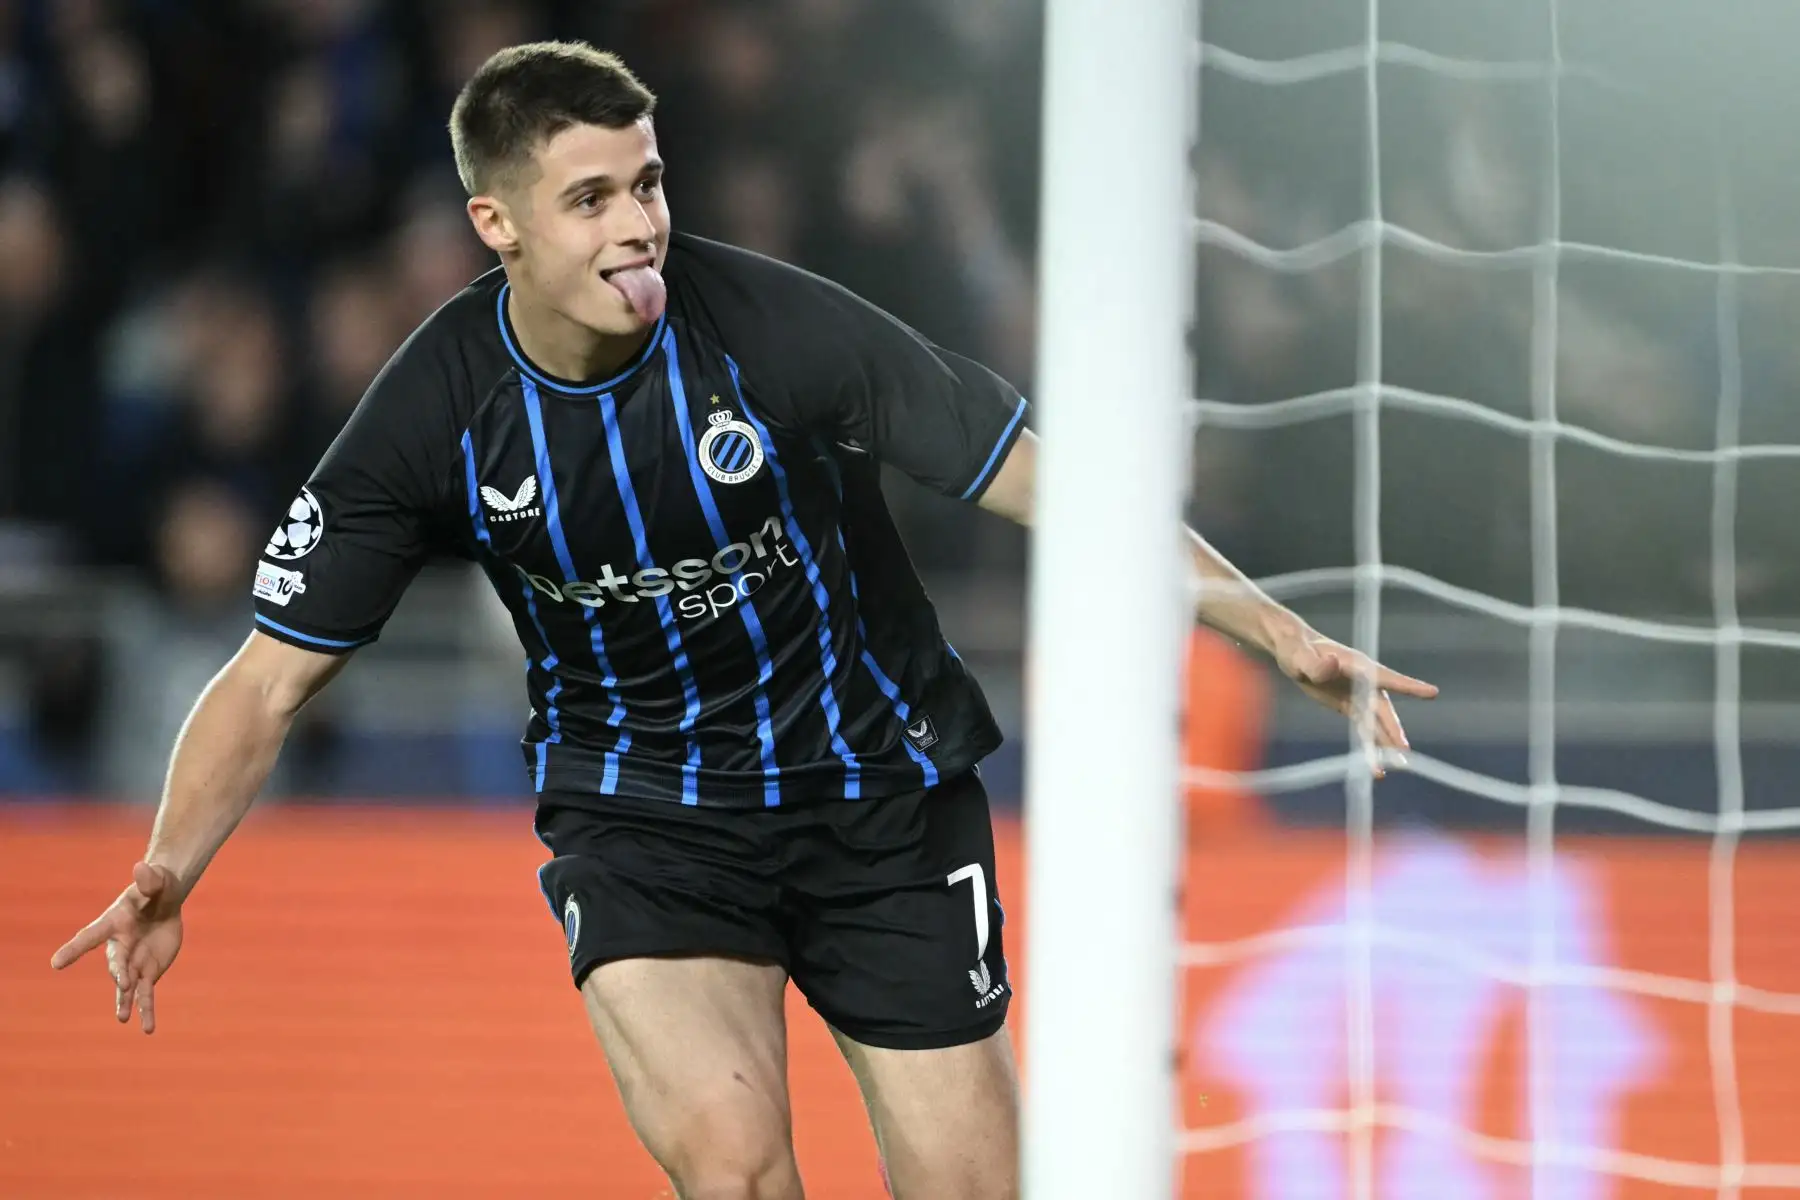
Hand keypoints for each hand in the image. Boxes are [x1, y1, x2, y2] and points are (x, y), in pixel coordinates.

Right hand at [50, 861, 184, 1033]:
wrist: (165, 903)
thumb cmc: (156, 889)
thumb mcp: (157, 881)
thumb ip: (150, 879)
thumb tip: (142, 867)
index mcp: (114, 924)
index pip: (91, 936)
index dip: (74, 949)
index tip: (55, 963)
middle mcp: (120, 947)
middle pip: (116, 962)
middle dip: (119, 972)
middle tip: (123, 983)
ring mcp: (133, 963)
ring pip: (127, 986)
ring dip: (126, 1001)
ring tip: (123, 1018)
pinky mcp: (148, 973)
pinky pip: (146, 994)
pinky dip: (146, 1010)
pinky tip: (147, 1028)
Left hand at [1271, 626, 1438, 777]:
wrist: (1293, 650)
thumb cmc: (1298, 648)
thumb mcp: (1301, 656)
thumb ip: (1316, 664)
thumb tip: (1331, 664)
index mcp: (1359, 666)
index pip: (1387, 678)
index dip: (1409, 686)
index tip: (1432, 692)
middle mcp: (1365, 682)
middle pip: (1383, 710)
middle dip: (1393, 730)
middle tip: (1403, 751)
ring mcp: (1359, 695)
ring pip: (1376, 724)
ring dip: (1385, 744)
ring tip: (1395, 766)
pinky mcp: (1350, 706)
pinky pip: (1364, 729)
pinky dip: (1370, 747)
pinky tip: (1376, 767)